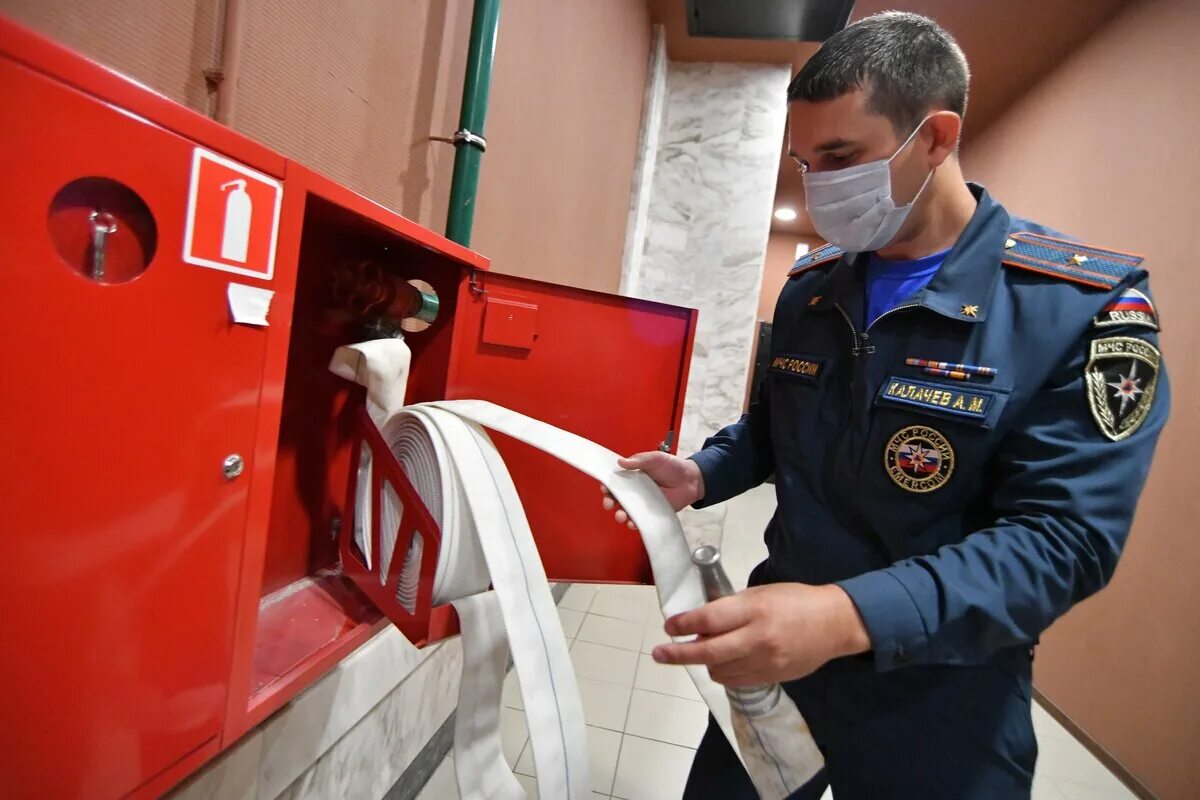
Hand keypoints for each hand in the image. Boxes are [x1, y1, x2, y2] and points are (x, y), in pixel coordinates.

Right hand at [602, 452, 705, 527]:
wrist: (690, 480)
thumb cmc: (672, 467)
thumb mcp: (655, 458)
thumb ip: (638, 461)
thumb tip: (620, 462)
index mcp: (632, 476)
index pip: (616, 481)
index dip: (608, 485)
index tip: (605, 487)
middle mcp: (635, 490)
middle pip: (617, 498)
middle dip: (610, 501)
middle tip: (609, 503)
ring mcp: (642, 503)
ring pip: (626, 511)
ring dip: (620, 515)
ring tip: (621, 516)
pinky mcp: (651, 513)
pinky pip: (639, 520)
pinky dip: (634, 523)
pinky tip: (633, 523)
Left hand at [650, 583, 870, 686]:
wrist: (835, 624)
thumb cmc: (796, 600)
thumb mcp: (761, 593)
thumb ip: (732, 608)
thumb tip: (702, 623)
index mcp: (754, 610)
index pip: (709, 619)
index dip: (684, 624)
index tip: (669, 626)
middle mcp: (757, 638)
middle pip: (708, 651)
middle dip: (678, 654)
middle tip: (659, 654)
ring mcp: (765, 662)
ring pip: (719, 670)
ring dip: (704, 662)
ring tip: (701, 651)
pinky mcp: (772, 678)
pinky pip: (736, 681)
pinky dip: (723, 672)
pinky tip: (722, 662)